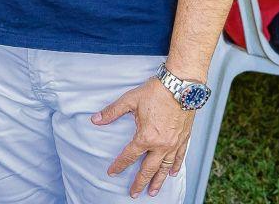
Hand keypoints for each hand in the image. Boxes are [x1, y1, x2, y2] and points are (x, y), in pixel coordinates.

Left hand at [93, 77, 193, 197]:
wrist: (181, 86)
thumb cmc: (155, 91)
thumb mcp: (130, 100)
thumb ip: (112, 112)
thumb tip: (95, 119)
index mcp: (146, 137)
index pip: (129, 156)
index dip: (119, 165)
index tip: (112, 172)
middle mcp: (161, 145)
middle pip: (148, 169)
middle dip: (140, 182)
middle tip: (134, 193)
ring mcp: (174, 144)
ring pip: (165, 168)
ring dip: (158, 181)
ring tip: (153, 192)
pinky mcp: (184, 139)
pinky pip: (179, 158)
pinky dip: (175, 167)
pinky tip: (172, 174)